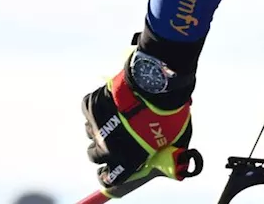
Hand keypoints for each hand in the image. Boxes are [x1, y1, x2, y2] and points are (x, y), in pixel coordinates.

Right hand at [81, 49, 199, 197]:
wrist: (156, 85)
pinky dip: (98, 106)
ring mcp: (96, 126)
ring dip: (101, 126)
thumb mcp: (174, 139)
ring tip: (118, 114)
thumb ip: (166, 153)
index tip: (108, 171)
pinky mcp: (91, 106)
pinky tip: (113, 100)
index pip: (109, 178)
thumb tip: (172, 161)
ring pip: (91, 132)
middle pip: (94, 155)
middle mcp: (106, 147)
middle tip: (114, 137)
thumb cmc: (168, 112)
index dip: (108, 175)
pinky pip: (89, 111)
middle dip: (103, 148)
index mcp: (125, 159)